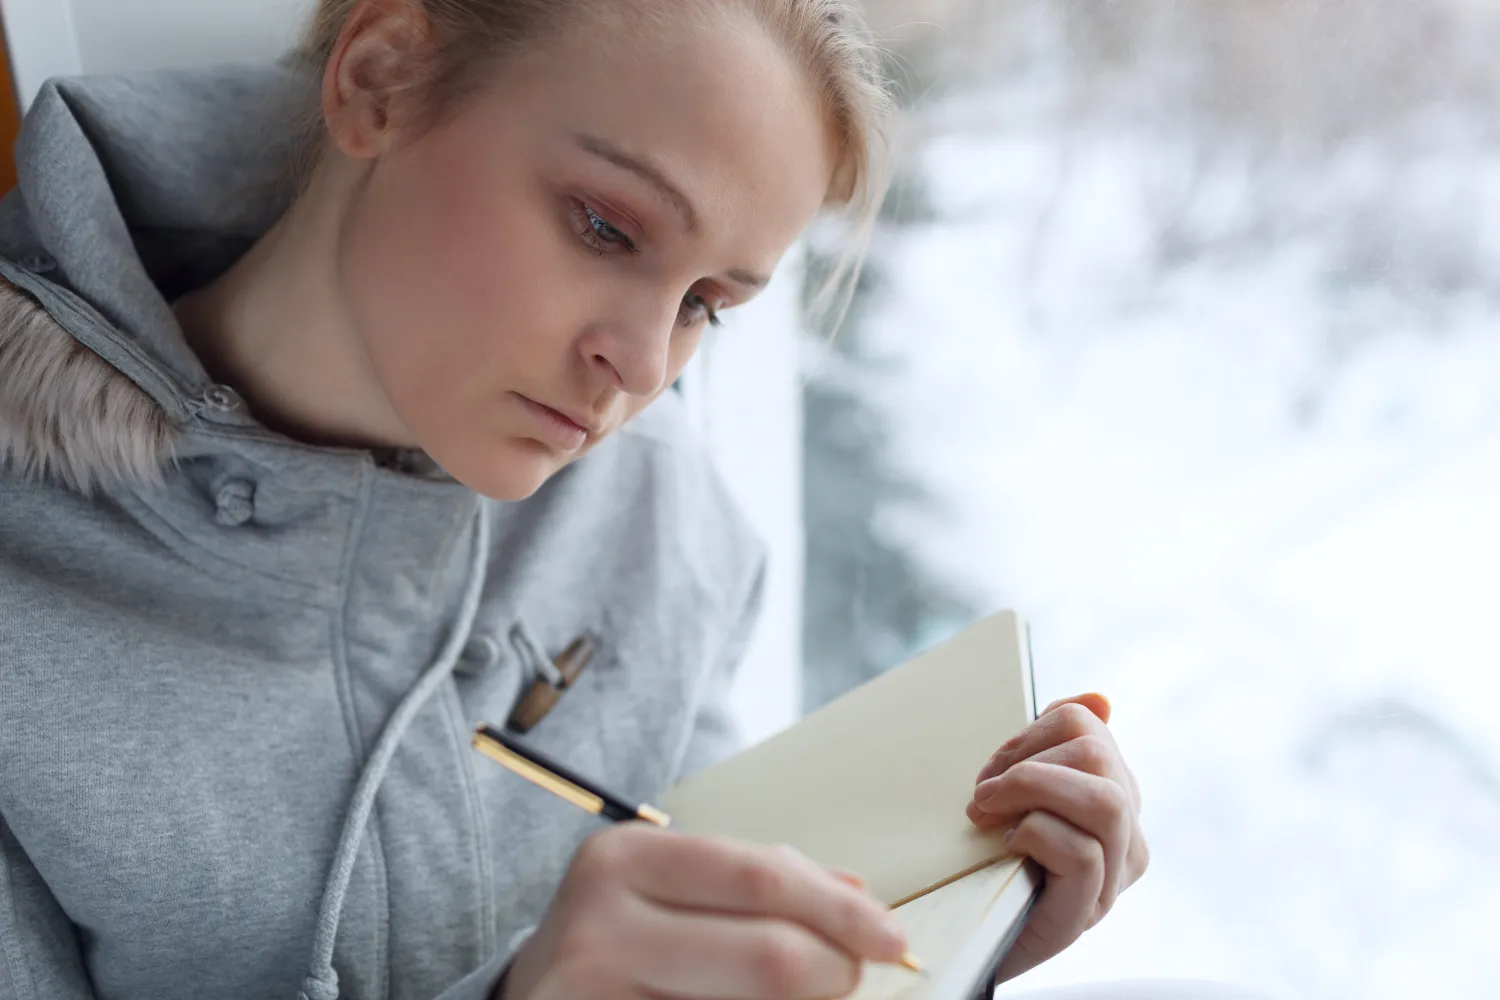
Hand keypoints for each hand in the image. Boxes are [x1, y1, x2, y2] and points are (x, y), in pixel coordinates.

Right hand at [499, 824, 907, 998]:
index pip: (763, 878)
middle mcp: (602, 925)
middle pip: (771, 957)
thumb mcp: (673, 885)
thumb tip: (859, 898)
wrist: (531, 998)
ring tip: (804, 996)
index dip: (841, 911)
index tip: (891, 936)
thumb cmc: (620, 935)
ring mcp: (595, 995)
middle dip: (836, 971)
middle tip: (850, 976)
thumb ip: (762, 883)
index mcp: (626, 858)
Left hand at [967, 693, 1148, 980]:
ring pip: (1104, 801)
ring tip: (989, 811)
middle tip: (982, 794)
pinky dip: (1035, 835)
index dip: (1029, 733)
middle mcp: (1126, 833)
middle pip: (1098, 754)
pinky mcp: (1087, 912)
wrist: (972, 939)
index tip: (993, 768)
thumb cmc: (993, 857)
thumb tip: (1100, 699)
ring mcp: (1113, 876)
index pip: (1087, 723)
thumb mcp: (1018, 791)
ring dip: (1032, 791)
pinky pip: (1081, 853)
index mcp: (1113, 792)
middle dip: (1026, 762)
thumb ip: (1051, 745)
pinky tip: (1008, 846)